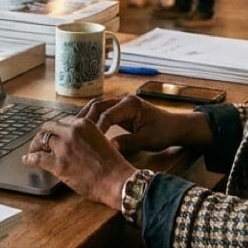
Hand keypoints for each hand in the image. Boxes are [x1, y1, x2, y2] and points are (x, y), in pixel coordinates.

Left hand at [22, 115, 131, 208]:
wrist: (116, 180)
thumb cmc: (112, 164)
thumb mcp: (100, 141)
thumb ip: (85, 138)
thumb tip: (73, 144)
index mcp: (84, 124)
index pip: (62, 122)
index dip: (56, 130)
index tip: (53, 136)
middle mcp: (72, 131)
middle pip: (49, 128)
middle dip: (43, 135)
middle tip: (40, 142)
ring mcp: (64, 147)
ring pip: (42, 140)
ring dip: (35, 145)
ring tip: (32, 151)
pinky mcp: (58, 163)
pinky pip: (38, 158)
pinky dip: (30, 158)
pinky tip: (26, 160)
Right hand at [79, 94, 207, 154]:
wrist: (174, 127)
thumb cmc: (163, 132)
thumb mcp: (147, 140)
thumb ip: (128, 142)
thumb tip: (109, 149)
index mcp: (130, 104)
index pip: (107, 114)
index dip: (96, 129)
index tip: (88, 144)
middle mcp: (123, 99)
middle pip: (97, 106)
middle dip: (84, 120)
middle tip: (72, 136)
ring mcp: (120, 103)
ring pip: (96, 107)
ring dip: (85, 118)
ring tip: (72, 132)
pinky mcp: (119, 109)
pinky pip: (101, 112)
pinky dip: (91, 120)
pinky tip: (82, 131)